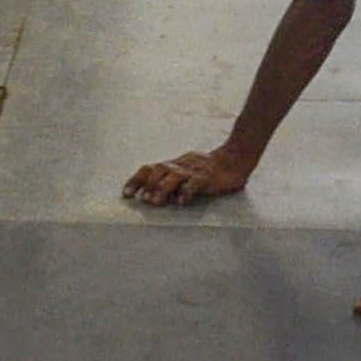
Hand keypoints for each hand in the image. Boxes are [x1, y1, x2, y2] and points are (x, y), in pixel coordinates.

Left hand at [123, 145, 253, 207]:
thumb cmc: (207, 169)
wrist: (234, 158)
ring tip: (155, 201)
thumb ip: (170, 183)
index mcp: (174, 165)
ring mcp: (194, 171)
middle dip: (148, 184)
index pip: (150, 168)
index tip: (125, 193)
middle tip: (140, 199)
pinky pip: (196, 183)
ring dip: (162, 188)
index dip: (136, 180)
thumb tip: (150, 197)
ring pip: (175, 176)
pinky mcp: (207, 177)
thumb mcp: (185, 172)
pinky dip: (188, 191)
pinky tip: (182, 201)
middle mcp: (181, 166)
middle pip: (160, 170)